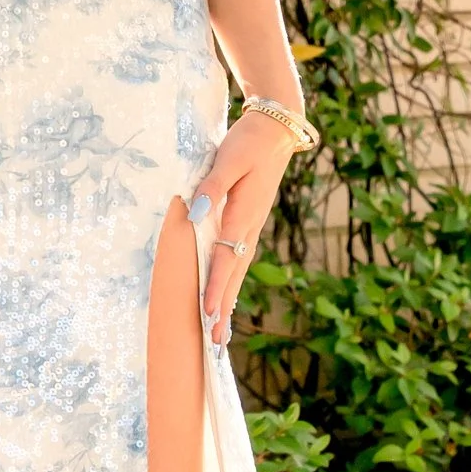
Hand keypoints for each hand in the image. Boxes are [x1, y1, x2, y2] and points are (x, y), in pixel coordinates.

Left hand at [189, 109, 297, 346]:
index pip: (225, 258)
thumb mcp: (228, 159)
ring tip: (220, 332)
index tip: (206, 314)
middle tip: (215, 342)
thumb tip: (194, 214)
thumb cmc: (248, 141)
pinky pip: (239, 259)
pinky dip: (232, 281)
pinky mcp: (249, 221)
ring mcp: (252, 226)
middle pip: (234, 274)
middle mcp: (250, 226)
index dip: (216, 287)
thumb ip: (211, 188)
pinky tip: (227, 296)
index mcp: (243, 214)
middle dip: (223, 308)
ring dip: (229, 300)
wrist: (276, 129)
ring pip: (238, 270)